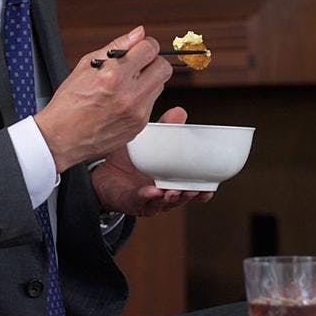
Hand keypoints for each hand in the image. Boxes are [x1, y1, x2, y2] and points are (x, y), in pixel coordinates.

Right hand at [35, 26, 171, 172]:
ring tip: (128, 83)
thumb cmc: (69, 103)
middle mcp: (129, 94)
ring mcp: (137, 112)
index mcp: (114, 76)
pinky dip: (143, 98)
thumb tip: (138, 33)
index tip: (142, 47)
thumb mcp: (86, 65)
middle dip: (153, 61)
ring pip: (160, 85)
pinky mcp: (139, 125)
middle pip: (163, 67)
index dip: (146, 44)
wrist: (61, 137)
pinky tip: (125, 99)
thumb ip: (117, 46)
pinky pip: (152, 103)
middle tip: (140, 64)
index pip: (150, 49)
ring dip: (149, 80)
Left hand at [91, 106, 214, 216]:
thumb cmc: (131, 160)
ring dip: (170, 199)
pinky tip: (152, 191)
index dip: (202, 193)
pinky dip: (146, 197)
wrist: (103, 171)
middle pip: (180, 200)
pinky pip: (139, 202)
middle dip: (188, 197)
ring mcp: (146, 200)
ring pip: (162, 204)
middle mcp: (161, 194)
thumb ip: (164, 128)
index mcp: (170, 182)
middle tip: (195, 191)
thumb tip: (180, 111)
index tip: (211, 188)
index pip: (190, 190)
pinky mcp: (129, 202)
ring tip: (175, 192)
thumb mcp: (149, 142)